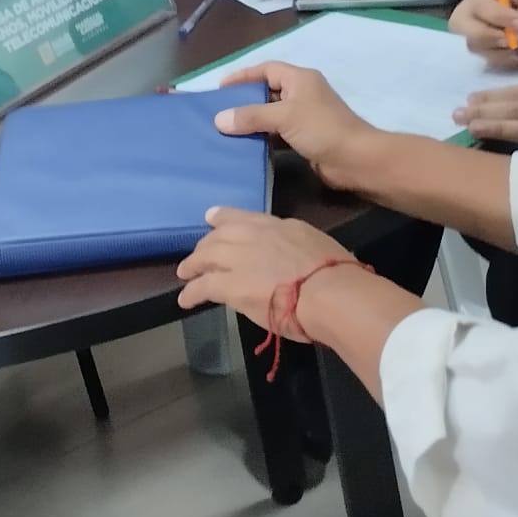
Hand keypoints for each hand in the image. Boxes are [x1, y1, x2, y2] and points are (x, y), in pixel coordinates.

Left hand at [177, 209, 352, 336]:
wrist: (327, 291)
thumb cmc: (332, 271)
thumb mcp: (312, 242)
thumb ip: (292, 243)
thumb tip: (288, 252)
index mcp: (275, 225)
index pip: (241, 217)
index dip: (223, 218)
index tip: (211, 218)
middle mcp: (251, 236)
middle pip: (219, 236)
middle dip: (206, 245)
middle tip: (198, 254)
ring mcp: (238, 258)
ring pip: (206, 256)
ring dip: (193, 265)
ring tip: (185, 273)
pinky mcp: (230, 285)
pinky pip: (203, 286)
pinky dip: (191, 292)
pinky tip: (185, 299)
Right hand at [213, 61, 374, 188]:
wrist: (355, 160)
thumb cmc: (321, 128)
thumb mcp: (283, 117)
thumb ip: (251, 116)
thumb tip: (219, 119)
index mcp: (300, 79)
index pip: (267, 69)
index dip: (244, 76)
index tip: (221, 88)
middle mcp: (302, 94)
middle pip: (268, 92)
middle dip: (245, 100)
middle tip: (219, 111)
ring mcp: (305, 117)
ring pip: (271, 115)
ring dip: (252, 122)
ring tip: (226, 130)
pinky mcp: (305, 138)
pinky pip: (278, 134)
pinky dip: (263, 138)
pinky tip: (246, 146)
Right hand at [449, 0, 517, 67]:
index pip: (481, 6)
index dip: (500, 19)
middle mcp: (471, 5)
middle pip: (462, 26)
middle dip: (489, 38)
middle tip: (514, 43)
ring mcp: (474, 25)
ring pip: (472, 44)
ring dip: (497, 53)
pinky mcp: (483, 42)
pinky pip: (484, 56)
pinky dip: (502, 60)